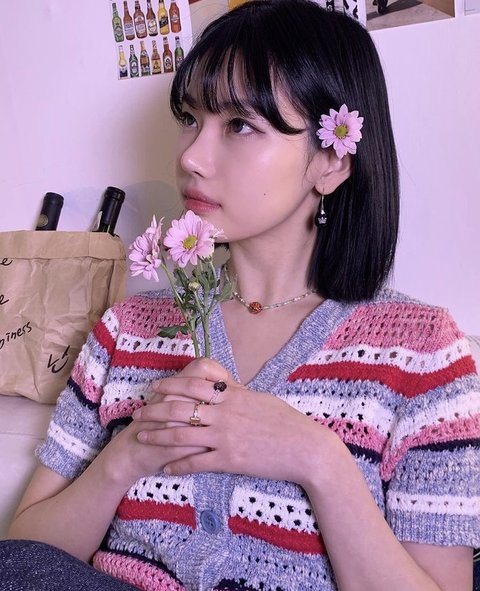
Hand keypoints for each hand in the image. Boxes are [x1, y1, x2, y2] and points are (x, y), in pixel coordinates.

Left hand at [131, 357, 329, 485]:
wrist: (304, 447)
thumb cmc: (286, 421)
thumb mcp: (260, 399)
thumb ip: (237, 393)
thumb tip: (222, 387)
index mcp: (231, 396)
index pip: (193, 385)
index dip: (170, 384)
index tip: (155, 386)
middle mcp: (224, 414)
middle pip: (180, 409)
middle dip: (155, 410)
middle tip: (137, 413)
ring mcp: (225, 437)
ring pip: (182, 435)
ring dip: (158, 436)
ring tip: (142, 438)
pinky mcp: (229, 459)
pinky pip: (197, 462)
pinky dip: (178, 465)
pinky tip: (165, 468)